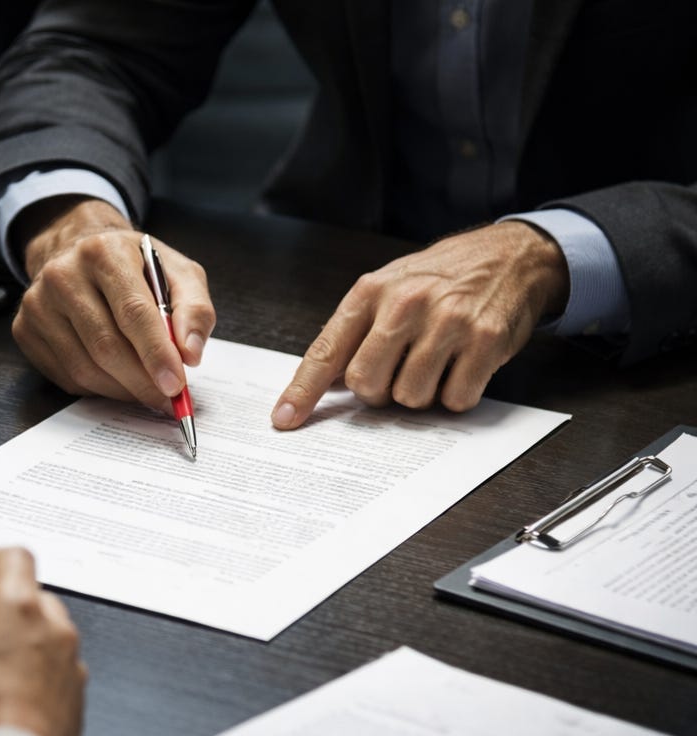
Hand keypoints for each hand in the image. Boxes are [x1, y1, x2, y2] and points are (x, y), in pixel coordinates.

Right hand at [0, 548, 86, 735]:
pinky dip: (41, 678)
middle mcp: (55, 629)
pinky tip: (13, 694)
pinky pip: (60, 675)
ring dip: (29, 640)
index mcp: (20, 606)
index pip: (19, 556)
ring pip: (52, 636)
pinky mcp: (75, 699)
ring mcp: (70, 665)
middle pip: (36, 596)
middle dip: (9, 603)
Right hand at [13, 197, 215, 406]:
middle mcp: (63, 275)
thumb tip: (191, 354)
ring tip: (146, 390)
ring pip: (85, 369)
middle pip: (106, 346)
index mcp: (104, 253)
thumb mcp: (177, 273)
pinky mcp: (25, 329)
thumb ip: (194, 310)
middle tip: (167, 400)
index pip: (133, 312)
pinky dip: (99, 389)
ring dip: (123, 390)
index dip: (156, 354)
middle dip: (142, 382)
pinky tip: (116, 378)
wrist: (78, 253)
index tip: (176, 385)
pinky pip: (67, 377)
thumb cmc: (134, 268)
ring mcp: (38, 304)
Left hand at [271, 221, 569, 424]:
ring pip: (411, 398)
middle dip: (380, 392)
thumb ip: (356, 333)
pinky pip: (455, 399)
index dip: (303, 392)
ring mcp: (447, 322)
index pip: (326, 352)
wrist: (511, 254)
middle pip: (367, 385)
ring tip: (436, 363)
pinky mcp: (484, 341)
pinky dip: (457, 395)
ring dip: (421, 394)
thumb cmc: (440, 278)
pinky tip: (463, 366)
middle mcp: (405, 304)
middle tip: (399, 371)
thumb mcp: (388, 288)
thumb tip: (327, 384)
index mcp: (371, 292)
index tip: (285, 420)